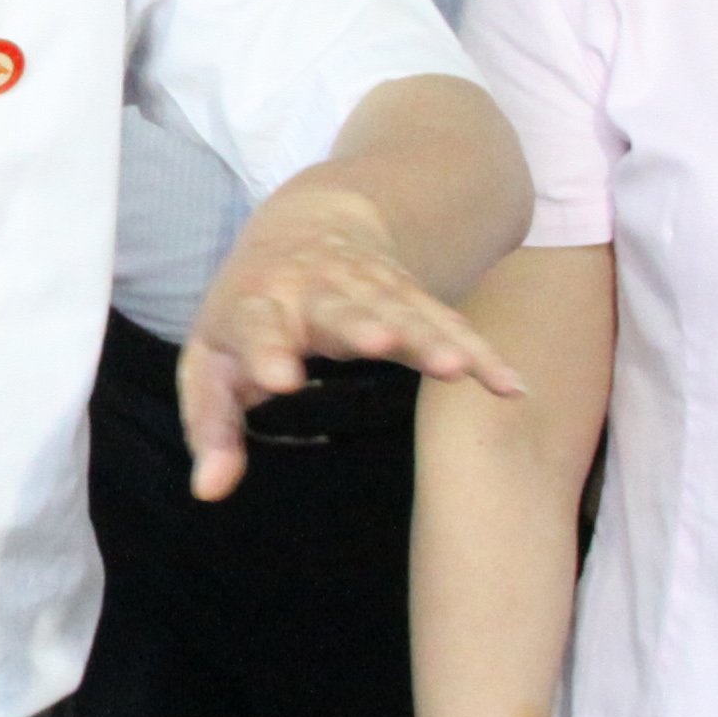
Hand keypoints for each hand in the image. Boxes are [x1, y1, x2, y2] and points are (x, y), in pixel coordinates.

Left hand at [183, 184, 523, 501]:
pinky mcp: (410, 296)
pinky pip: (448, 324)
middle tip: (379, 342)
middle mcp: (314, 290)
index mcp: (256, 304)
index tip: (281, 379)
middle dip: (360, 324)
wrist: (305, 225)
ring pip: (403, 312)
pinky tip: (510, 387)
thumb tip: (208, 491)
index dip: (267, 350)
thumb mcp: (212, 363)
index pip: (256, 326)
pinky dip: (480, 353)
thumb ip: (212, 427)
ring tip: (457, 367)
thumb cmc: (248, 315)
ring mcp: (368, 288)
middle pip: (339, 308)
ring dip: (429, 337)